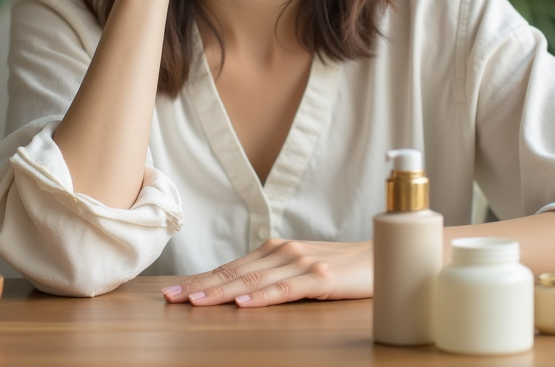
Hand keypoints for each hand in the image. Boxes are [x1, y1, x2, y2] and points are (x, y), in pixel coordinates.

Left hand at [161, 239, 372, 307]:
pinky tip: (244, 303)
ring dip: (222, 291)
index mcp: (274, 251)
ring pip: (254, 281)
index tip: (172, 293)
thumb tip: (238, 294)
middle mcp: (283, 252)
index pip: (230, 268)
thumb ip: (273, 277)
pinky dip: (263, 296)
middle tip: (170, 298)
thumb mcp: (301, 271)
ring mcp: (301, 263)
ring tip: (196, 301)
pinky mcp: (321, 277)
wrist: (384, 257)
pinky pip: (286, 288)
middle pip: (234, 273)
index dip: (200, 280)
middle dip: (200, 286)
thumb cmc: (341, 269)